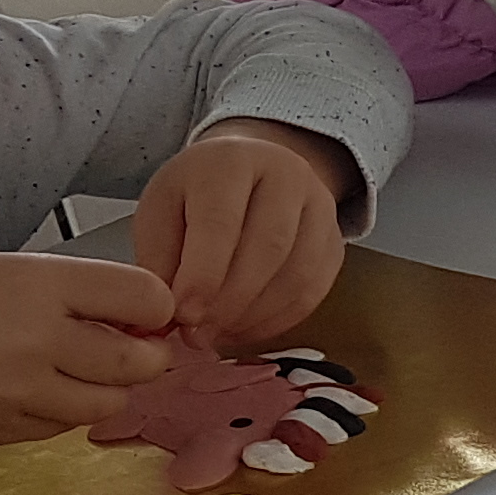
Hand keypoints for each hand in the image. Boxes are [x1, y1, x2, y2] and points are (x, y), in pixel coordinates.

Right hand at [0, 250, 179, 471]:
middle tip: (125, 344)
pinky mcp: (0, 434)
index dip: (152, 306)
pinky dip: (62, 413)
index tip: (143, 308)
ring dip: (106, 389)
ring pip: (108, 403)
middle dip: (144, 353)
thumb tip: (106, 310)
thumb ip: (50, 290)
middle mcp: (42, 342)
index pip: (147, 297)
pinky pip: (59, 427)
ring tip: (75, 369)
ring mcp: (22, 395)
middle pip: (143, 360)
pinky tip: (33, 392)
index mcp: (39, 285)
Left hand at [134, 120, 353, 349]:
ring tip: (217, 334)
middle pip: (268, 247)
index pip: (221, 222)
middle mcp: (286, 174)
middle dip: (230, 302)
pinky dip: (278, 320)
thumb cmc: (196, 194)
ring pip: (298, 273)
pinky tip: (244, 329)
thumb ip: (160, 260)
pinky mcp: (335, 239)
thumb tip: (166, 317)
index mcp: (231, 160)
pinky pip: (315, 290)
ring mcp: (320, 205)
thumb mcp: (161, 211)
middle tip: (198, 334)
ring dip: (254, 316)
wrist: (248, 172)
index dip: (203, 276)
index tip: (183, 316)